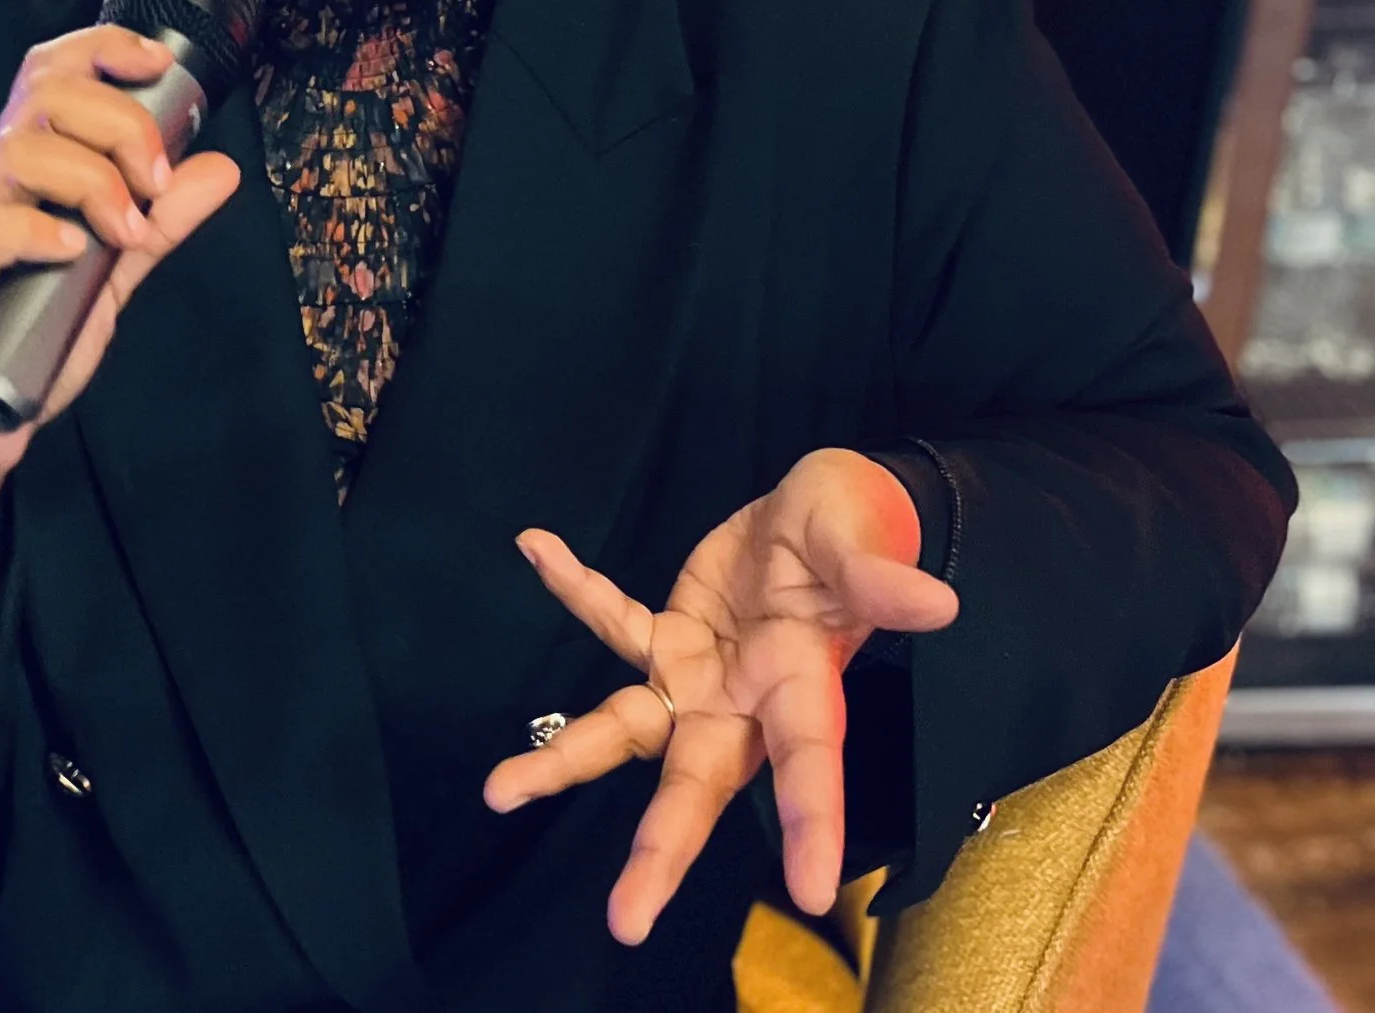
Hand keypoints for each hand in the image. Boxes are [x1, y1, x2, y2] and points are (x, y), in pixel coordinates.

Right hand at [0, 26, 241, 508]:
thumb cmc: (32, 335)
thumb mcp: (114, 271)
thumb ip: (162, 220)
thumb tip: (220, 168)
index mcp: (31, 164)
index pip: (52, 70)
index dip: (104, 48)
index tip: (161, 66)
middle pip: (45, 92)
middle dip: (121, 123)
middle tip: (155, 185)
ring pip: (18, 147)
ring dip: (92, 180)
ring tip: (123, 234)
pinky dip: (36, 230)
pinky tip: (71, 254)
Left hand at [483, 448, 959, 943]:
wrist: (819, 510)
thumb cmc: (852, 531)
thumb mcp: (861, 541)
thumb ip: (877, 578)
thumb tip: (934, 603)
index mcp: (805, 686)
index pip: (813, 763)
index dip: (815, 824)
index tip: (814, 892)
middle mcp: (745, 701)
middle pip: (698, 785)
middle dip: (661, 852)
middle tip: (623, 924)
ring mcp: (700, 674)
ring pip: (628, 730)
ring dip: (563, 759)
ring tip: (499, 791)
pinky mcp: (668, 634)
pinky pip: (612, 619)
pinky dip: (574, 587)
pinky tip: (536, 547)